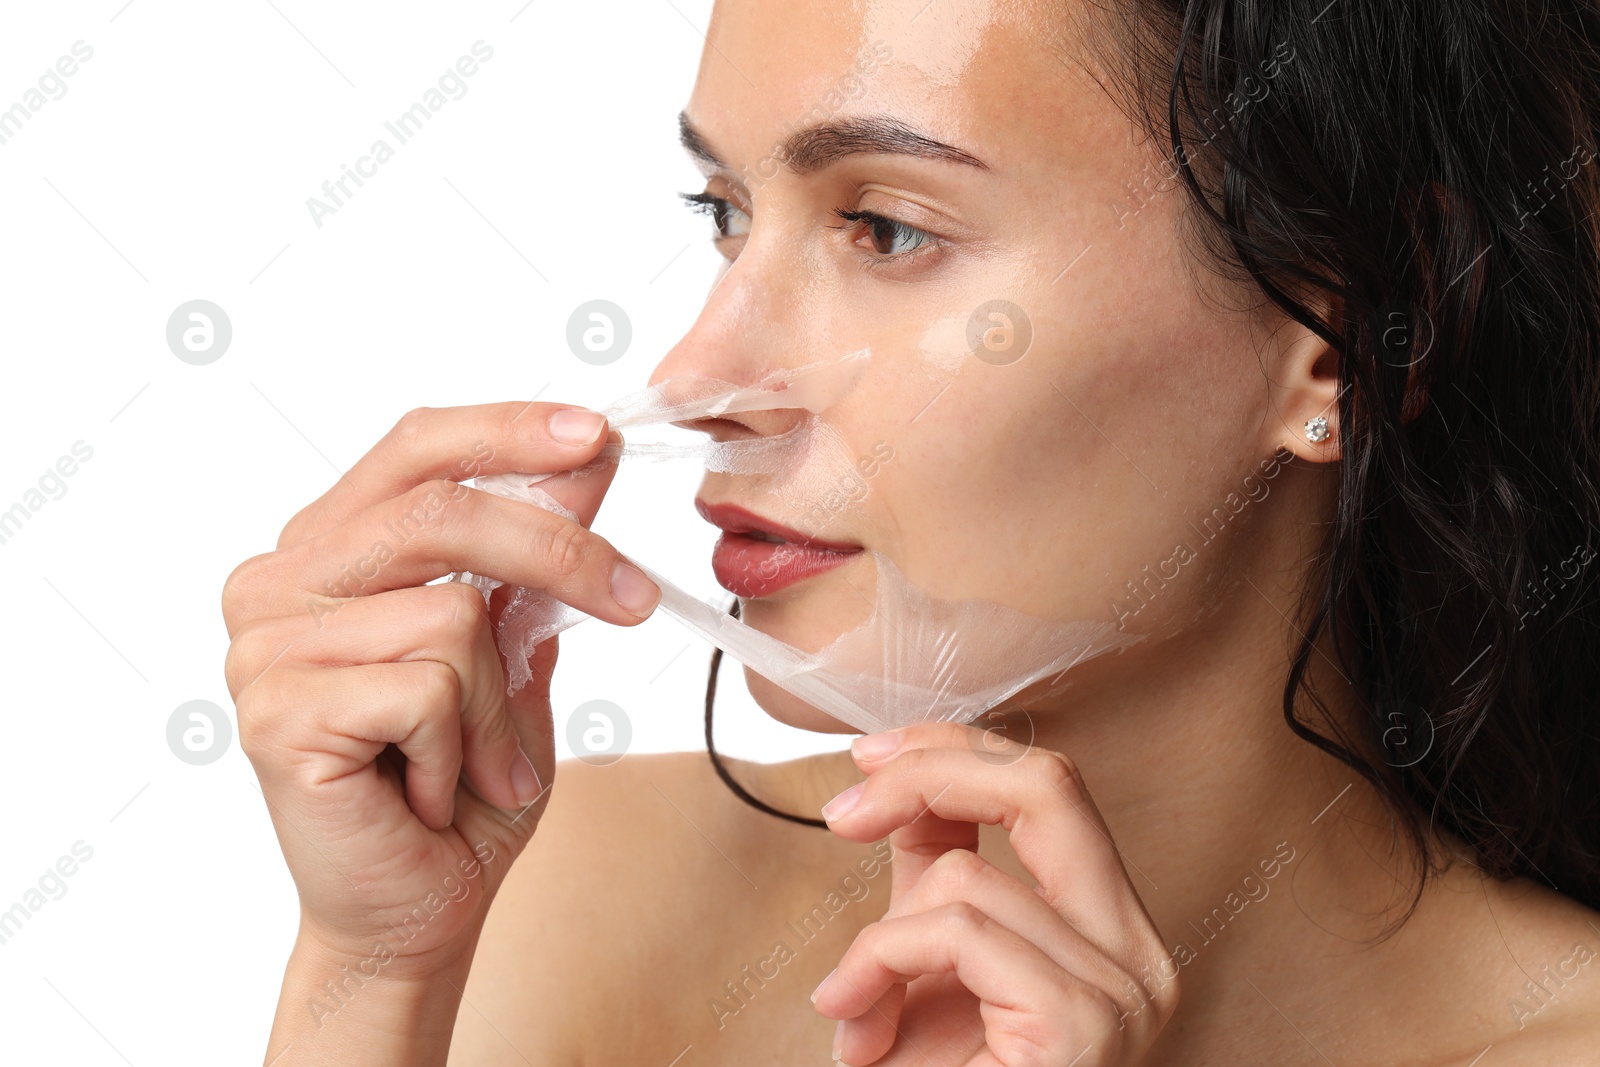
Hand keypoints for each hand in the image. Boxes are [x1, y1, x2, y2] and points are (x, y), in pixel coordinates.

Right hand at [221, 402, 659, 970]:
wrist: (419, 911)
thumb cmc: (463, 786)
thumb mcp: (515, 651)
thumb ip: (533, 558)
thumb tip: (587, 456)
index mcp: (329, 549)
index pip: (417, 448)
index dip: (510, 430)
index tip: (597, 435)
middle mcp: (279, 582)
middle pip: (442, 512)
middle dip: (560, 554)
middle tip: (633, 602)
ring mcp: (264, 647)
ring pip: (451, 615)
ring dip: (497, 707)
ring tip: (475, 764)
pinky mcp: (277, 713)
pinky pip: (426, 689)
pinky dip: (462, 751)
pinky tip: (429, 792)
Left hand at [814, 723, 1178, 1065]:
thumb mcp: (929, 964)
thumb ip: (932, 873)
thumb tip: (899, 782)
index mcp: (1111, 933)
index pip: (1054, 786)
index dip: (955, 750)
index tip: (869, 758)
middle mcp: (1138, 956)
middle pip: (1051, 783)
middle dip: (932, 771)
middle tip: (846, 807)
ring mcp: (1123, 993)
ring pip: (971, 876)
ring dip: (877, 937)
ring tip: (853, 1008)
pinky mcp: (1082, 1026)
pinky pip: (955, 932)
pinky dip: (880, 963)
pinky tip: (855, 1024)